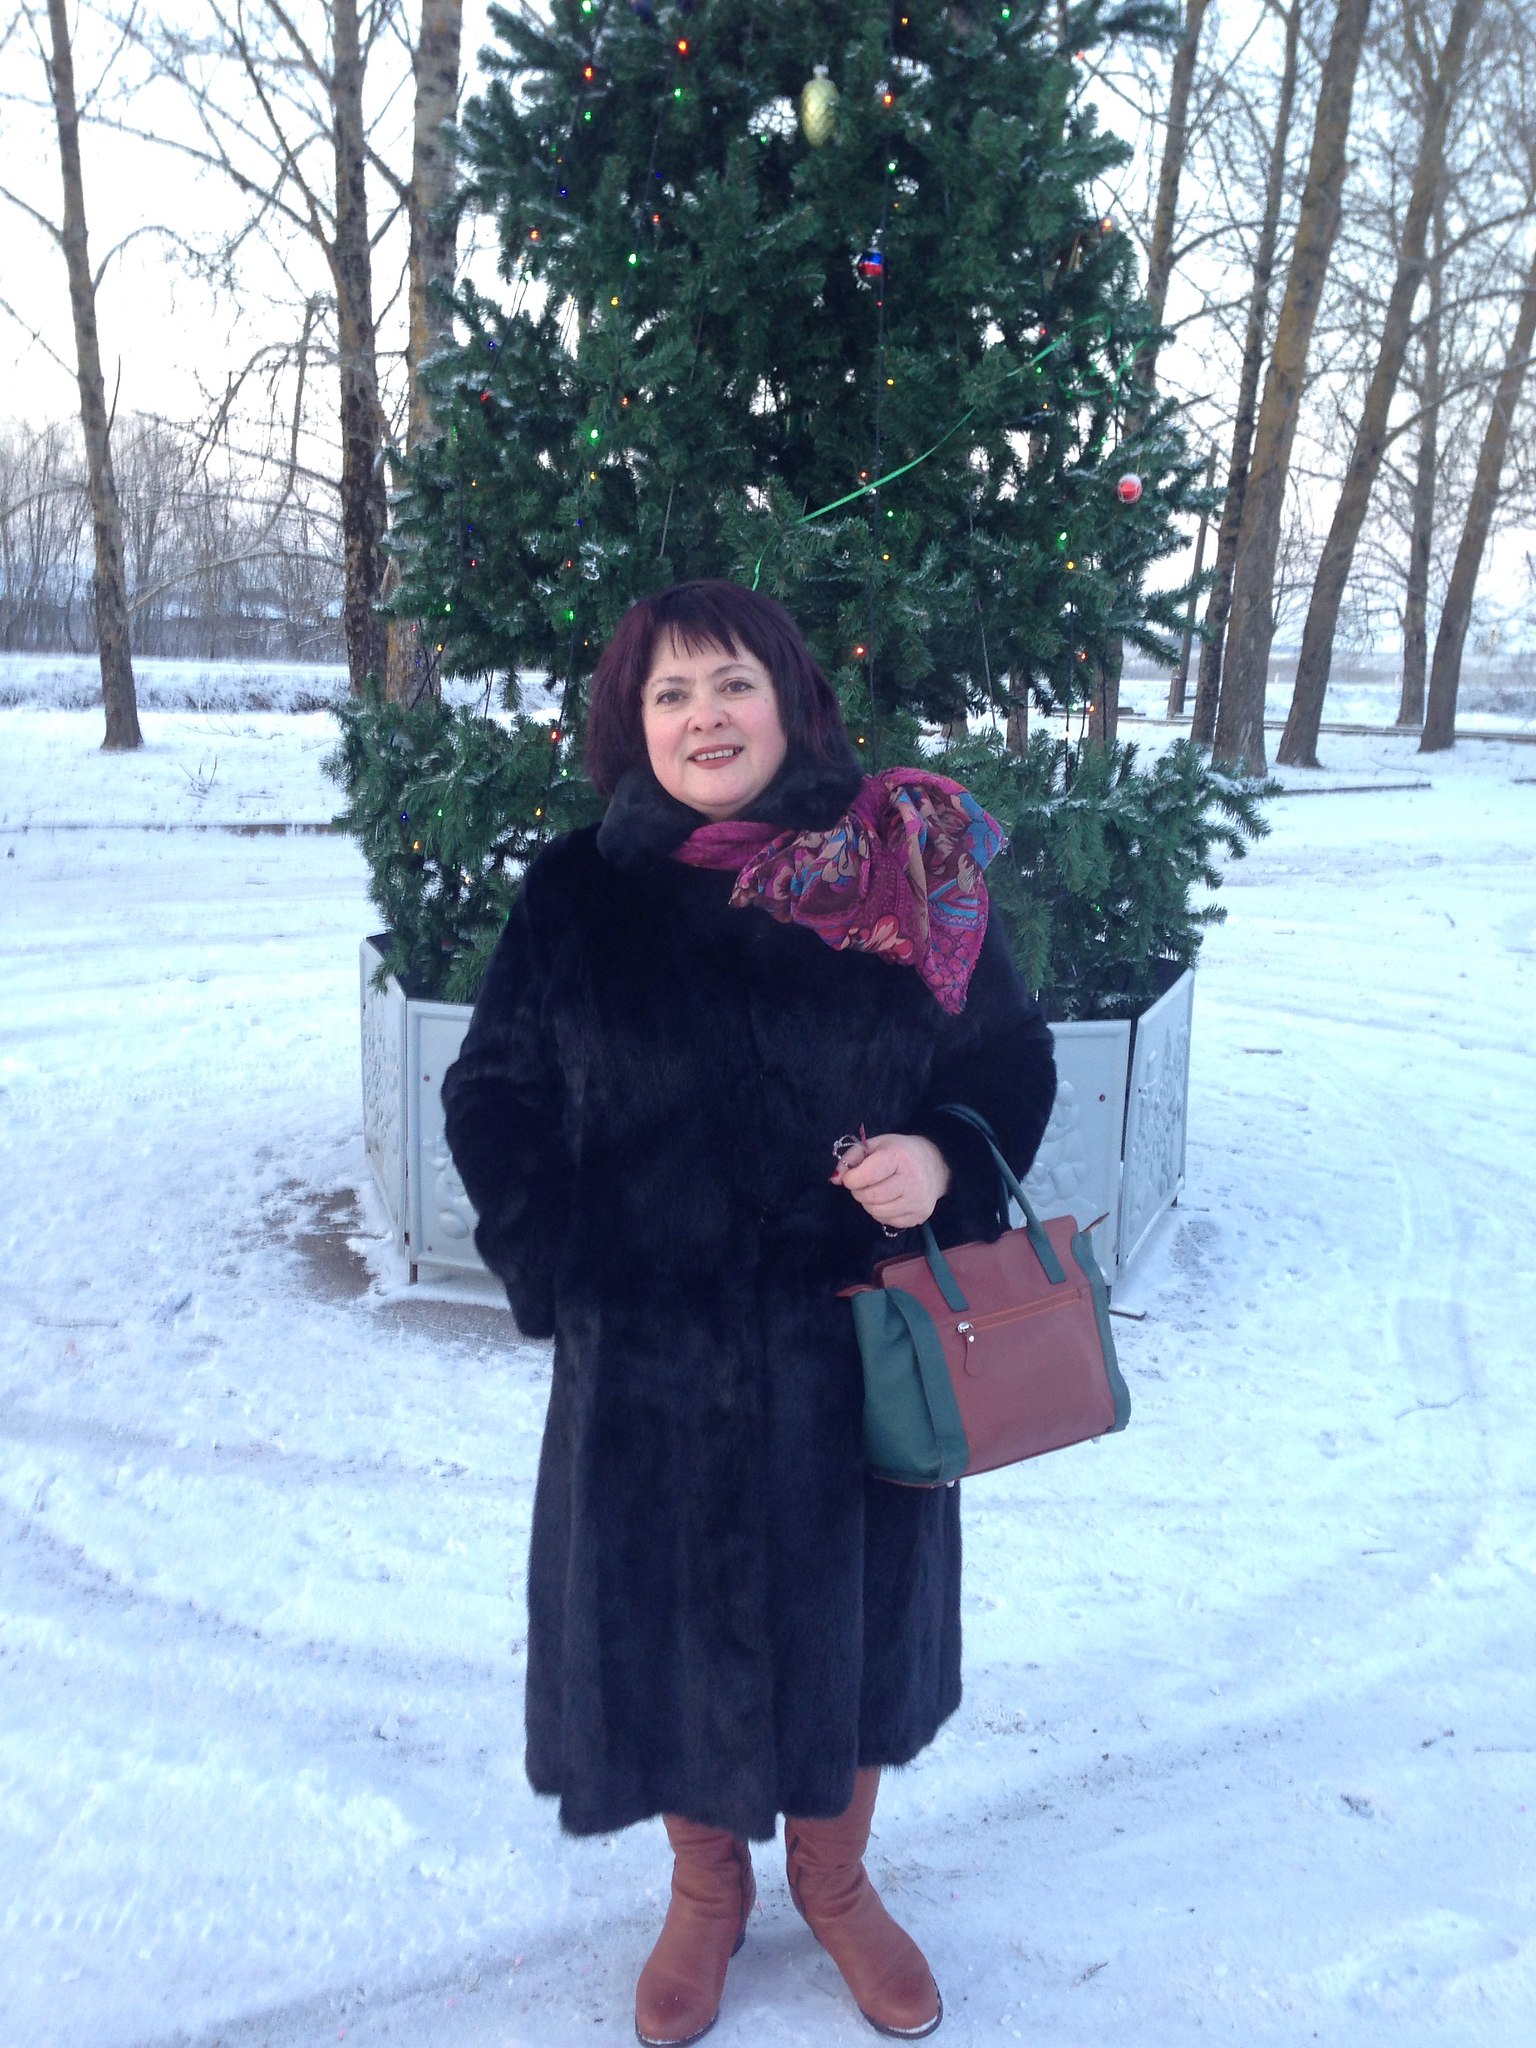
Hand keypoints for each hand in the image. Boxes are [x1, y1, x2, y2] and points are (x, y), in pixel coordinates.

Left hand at [832, 1132, 951, 1230]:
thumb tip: (834, 1179)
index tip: (850, 1176)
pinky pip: (888, 1221)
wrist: (936, 1164)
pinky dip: (880, 1212)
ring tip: (874, 1191)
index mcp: (900, 1157)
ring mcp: (918, 1201)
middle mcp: (913, 1180)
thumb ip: (852, 1157)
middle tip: (861, 1184)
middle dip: (858, 1191)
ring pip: (876, 1212)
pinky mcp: (920, 1216)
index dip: (851, 1178)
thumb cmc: (901, 1152)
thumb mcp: (876, 1145)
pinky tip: (888, 1200)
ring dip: (868, 1203)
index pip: (867, 1175)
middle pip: (870, 1196)